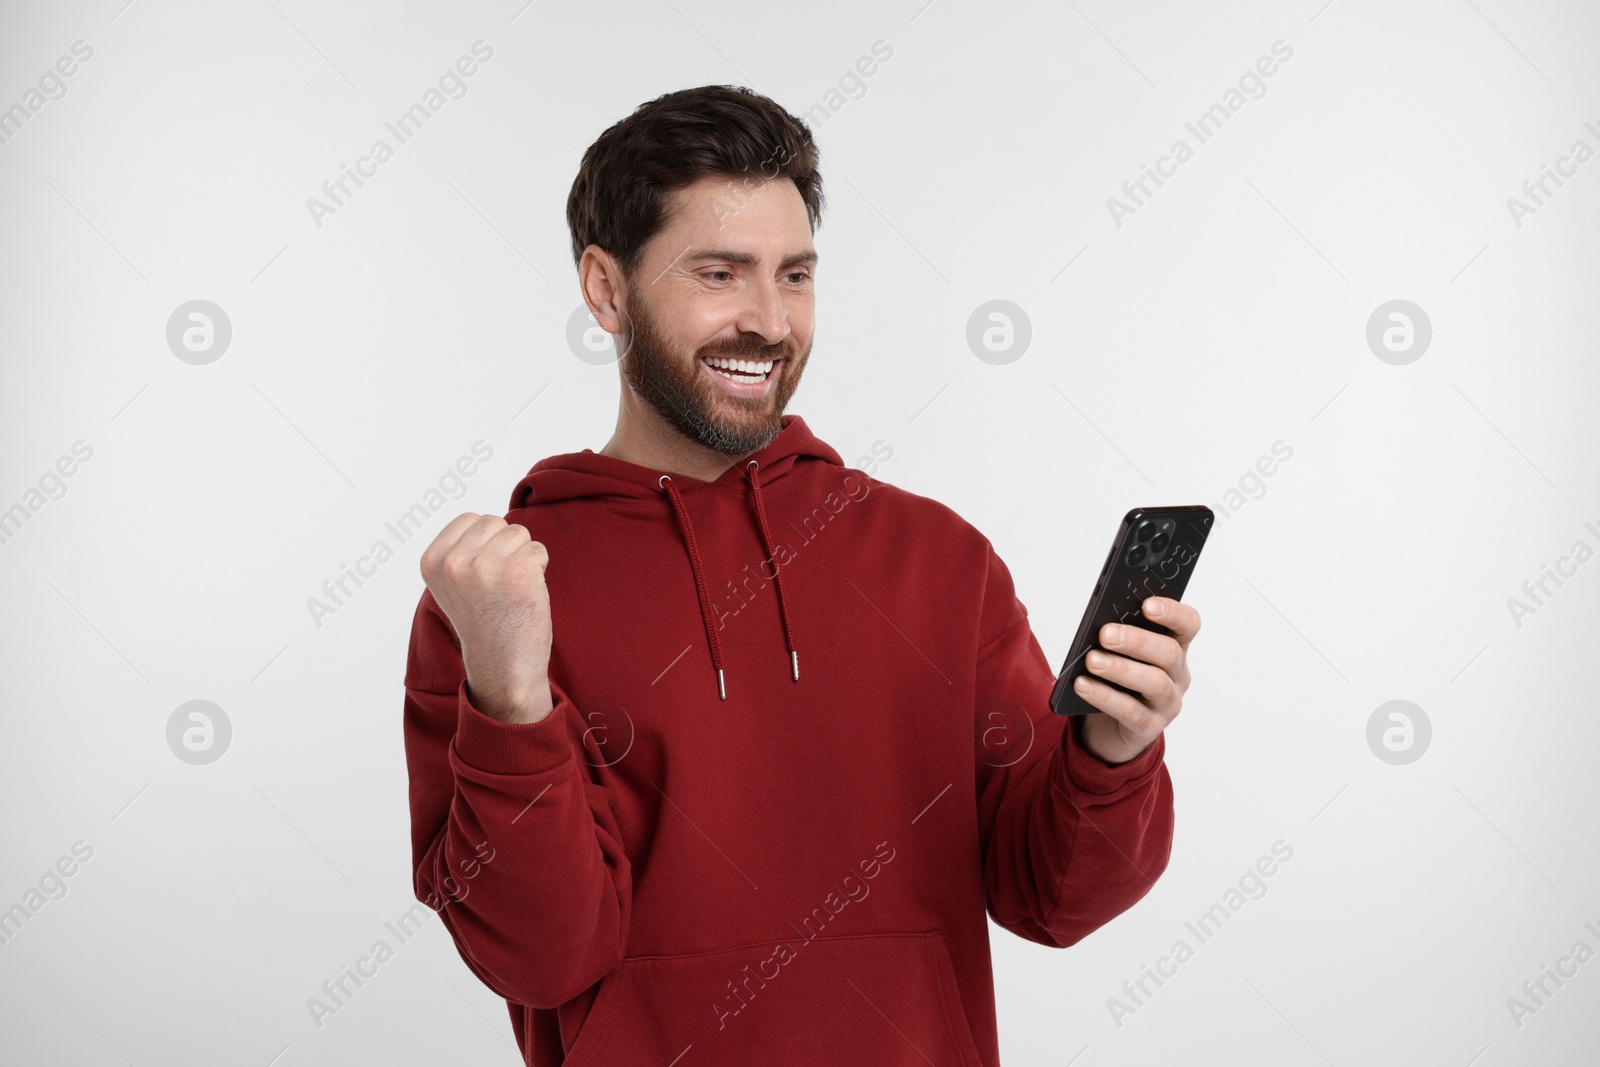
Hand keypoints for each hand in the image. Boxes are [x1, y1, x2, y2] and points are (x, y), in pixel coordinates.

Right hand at [419, 513, 554, 723]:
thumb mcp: (452, 582)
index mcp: (432, 560)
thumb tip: (489, 520)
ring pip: (519, 533)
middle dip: (505, 547)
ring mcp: (486, 565)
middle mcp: (454, 561)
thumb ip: (461, 549)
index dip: (485, 543)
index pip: (470, 518)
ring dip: (522, 558)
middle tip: (498, 586)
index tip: (482, 576)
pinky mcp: (519, 572)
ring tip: (510, 590)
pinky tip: (525, 595)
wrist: (502, 666)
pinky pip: (538, 550)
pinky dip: (539, 569)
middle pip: (495, 522)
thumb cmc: (483, 621)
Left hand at [1073, 597, 1199, 764]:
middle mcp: (1177, 675)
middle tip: (1105, 634)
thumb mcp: (1118, 653)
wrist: (1108, 727)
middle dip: (1137, 641)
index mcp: (1174, 647)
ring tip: (1091, 660)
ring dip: (1120, 669)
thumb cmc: (1115, 679)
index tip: (1147, 605)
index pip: (1188, 624)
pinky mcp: (1149, 728)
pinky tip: (1082, 685)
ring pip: (1154, 683)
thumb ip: (1116, 636)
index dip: (1173, 612)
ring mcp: (1167, 703)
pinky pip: (1131, 711)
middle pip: (1169, 653)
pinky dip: (1104, 697)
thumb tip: (1099, 622)